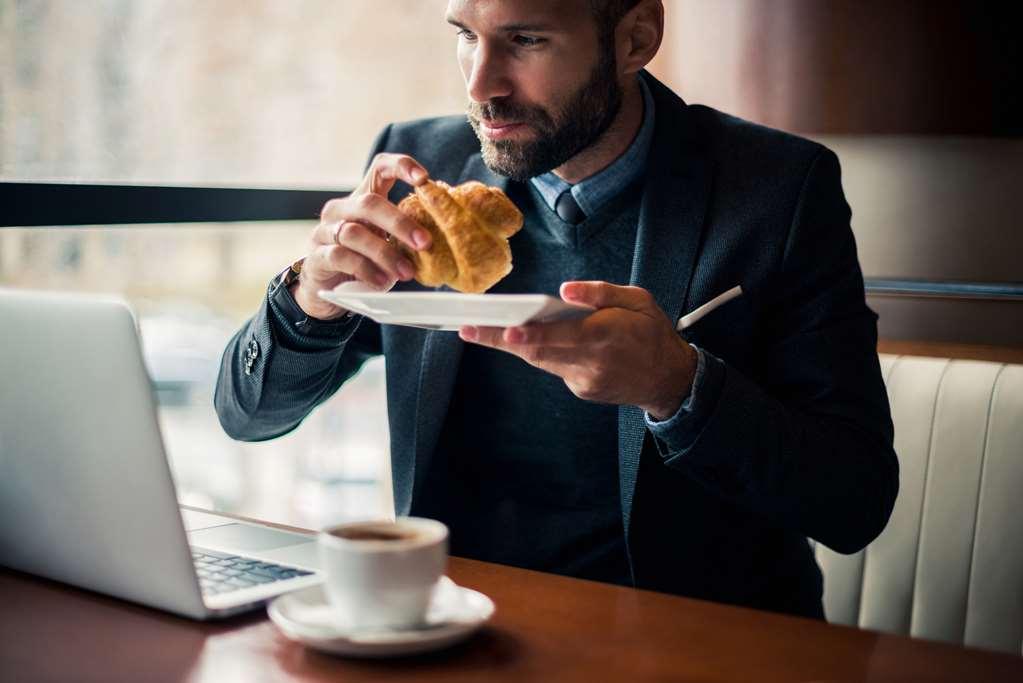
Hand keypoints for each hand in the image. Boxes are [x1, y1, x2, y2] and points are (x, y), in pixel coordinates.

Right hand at [291, 153, 434, 319]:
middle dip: (400, 223)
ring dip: (385, 253)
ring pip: (354, 233)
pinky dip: (365, 269)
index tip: (424, 179)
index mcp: (363, 198)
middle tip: (426, 243)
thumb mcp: (387, 243)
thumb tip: (445, 235)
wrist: (328, 289)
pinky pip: (341, 257)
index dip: (401, 166)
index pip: (379, 168)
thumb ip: (406, 235)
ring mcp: (325, 231)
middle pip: (369, 203)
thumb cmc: (366, 261)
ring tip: (407, 273)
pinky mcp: (317, 256)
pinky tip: (382, 282)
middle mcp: (341, 209)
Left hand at [459, 281, 697, 418]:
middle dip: (500, 339)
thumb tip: (564, 290)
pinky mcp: (580, 389)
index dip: (531, 334)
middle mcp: (591, 361)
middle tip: (467, 328)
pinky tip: (526, 338)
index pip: (561, 335)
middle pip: (538, 351)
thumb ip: (601, 293)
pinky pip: (554, 367)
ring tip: (479, 329)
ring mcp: (583, 380)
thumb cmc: (653, 334)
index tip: (506, 328)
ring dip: (512, 345)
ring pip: (540, 360)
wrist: (669, 380)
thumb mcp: (639, 300)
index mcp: (606, 335)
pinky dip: (541, 352)